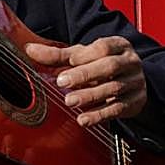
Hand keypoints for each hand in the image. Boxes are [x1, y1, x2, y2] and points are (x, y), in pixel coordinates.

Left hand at [24, 36, 146, 127]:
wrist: (132, 83)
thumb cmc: (103, 65)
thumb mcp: (83, 56)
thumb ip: (58, 55)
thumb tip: (30, 49)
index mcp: (118, 45)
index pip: (103, 47)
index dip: (86, 55)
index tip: (70, 61)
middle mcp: (129, 62)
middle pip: (109, 67)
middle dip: (86, 74)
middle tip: (63, 82)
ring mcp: (134, 82)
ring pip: (114, 89)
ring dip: (90, 96)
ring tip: (70, 101)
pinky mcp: (135, 102)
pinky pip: (118, 109)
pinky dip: (100, 115)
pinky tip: (84, 119)